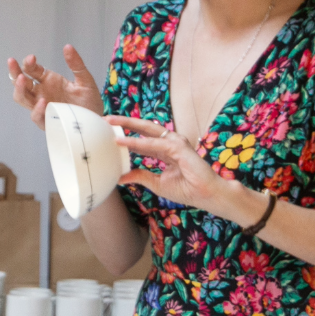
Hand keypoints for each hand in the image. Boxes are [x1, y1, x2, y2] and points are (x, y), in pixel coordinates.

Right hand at [7, 44, 102, 128]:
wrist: (97, 121)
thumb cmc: (89, 102)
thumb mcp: (85, 80)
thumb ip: (76, 64)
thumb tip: (68, 47)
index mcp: (48, 81)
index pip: (31, 70)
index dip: (27, 63)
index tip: (32, 57)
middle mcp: (41, 93)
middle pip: (21, 83)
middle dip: (14, 72)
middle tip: (12, 62)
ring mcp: (43, 108)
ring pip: (22, 99)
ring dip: (19, 89)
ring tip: (21, 79)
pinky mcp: (49, 122)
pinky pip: (37, 117)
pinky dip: (37, 110)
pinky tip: (42, 102)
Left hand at [108, 116, 228, 213]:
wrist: (208, 196)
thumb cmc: (188, 190)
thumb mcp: (156, 184)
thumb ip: (140, 176)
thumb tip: (120, 177)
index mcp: (165, 150)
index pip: (143, 140)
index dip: (126, 136)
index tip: (109, 133)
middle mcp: (170, 143)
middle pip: (145, 128)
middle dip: (125, 123)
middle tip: (106, 119)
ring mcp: (176, 143)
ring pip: (149, 130)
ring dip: (129, 126)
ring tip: (112, 123)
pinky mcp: (180, 148)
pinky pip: (155, 143)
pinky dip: (139, 142)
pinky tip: (125, 142)